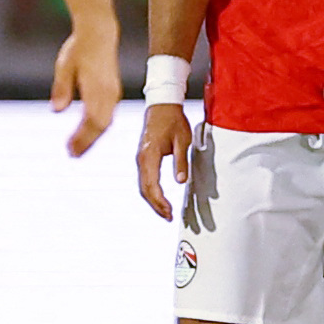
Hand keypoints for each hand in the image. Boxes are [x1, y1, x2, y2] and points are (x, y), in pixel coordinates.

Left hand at [54, 28, 118, 157]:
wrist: (99, 34)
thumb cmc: (79, 48)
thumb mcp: (64, 65)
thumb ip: (61, 88)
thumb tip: (56, 111)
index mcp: (96, 87)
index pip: (92, 120)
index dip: (82, 137)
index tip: (69, 149)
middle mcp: (108, 93)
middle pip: (101, 125)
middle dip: (87, 142)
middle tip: (71, 155)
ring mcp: (113, 93)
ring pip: (106, 122)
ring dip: (92, 137)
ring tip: (77, 149)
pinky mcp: (113, 92)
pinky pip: (108, 116)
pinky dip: (97, 128)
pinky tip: (87, 132)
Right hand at [135, 101, 193, 219]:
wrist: (161, 106)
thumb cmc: (174, 121)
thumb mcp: (182, 140)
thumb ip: (181, 161)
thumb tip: (181, 181)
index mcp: (150, 155)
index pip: (152, 185)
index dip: (160, 201)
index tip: (170, 212)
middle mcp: (141, 159)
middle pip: (145, 189)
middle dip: (156, 205)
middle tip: (169, 217)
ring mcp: (140, 159)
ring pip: (143, 186)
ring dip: (153, 201)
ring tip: (165, 212)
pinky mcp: (143, 158)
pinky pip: (144, 180)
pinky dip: (151, 192)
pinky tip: (160, 198)